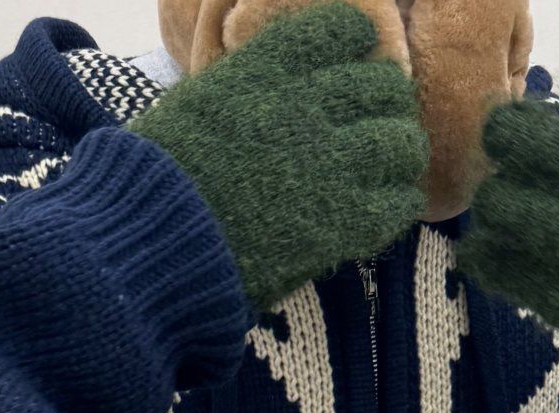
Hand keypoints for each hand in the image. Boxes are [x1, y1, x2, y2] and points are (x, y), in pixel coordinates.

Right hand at [130, 1, 428, 311]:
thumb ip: (243, 93)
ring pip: (402, 143)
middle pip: (383, 87)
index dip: (356, 47)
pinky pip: (398, 202)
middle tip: (375, 129)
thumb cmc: (156, 180)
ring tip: (389, 170)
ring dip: (399, 154)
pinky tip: (385, 211)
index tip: (352, 64)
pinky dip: (398, 204)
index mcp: (268, 69)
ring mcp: (331, 164)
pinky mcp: (343, 221)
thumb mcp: (195, 107)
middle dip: (384, 106)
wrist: (156, 237)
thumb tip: (270, 100)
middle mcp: (309, 106)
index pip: (343, 30)